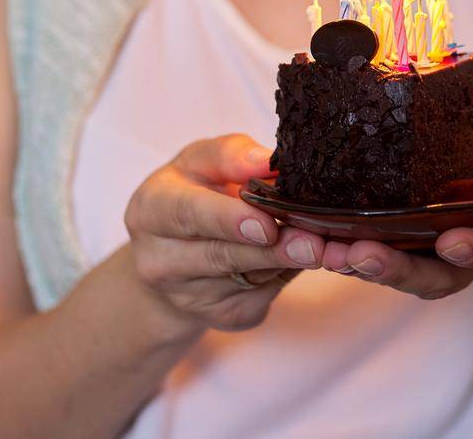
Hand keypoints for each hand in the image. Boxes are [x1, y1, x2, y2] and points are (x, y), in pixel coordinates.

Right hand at [124, 133, 326, 331]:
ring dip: (287, 263)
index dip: (227, 220)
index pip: (187, 214)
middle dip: (270, 250)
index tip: (265, 225)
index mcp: (150, 209)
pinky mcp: (223, 316)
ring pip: (248, 279)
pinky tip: (305, 260)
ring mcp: (190, 296)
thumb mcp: (201, 163)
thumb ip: (231, 156)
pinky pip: (262, 297)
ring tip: (322, 249)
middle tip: (312, 243)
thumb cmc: (192, 194)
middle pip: (221, 255)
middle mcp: (160, 260)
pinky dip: (288, 276)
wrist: (173, 256)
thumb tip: (267, 161)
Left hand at [319, 120, 472, 297]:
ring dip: (352, 259)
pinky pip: (362, 239)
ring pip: (389, 263)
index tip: (452, 242)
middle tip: (361, 257)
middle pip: (429, 274)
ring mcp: (425, 246)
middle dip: (396, 269)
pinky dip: (334, 237)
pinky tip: (300, 225)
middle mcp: (461, 253)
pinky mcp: (394, 229)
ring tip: (318, 248)